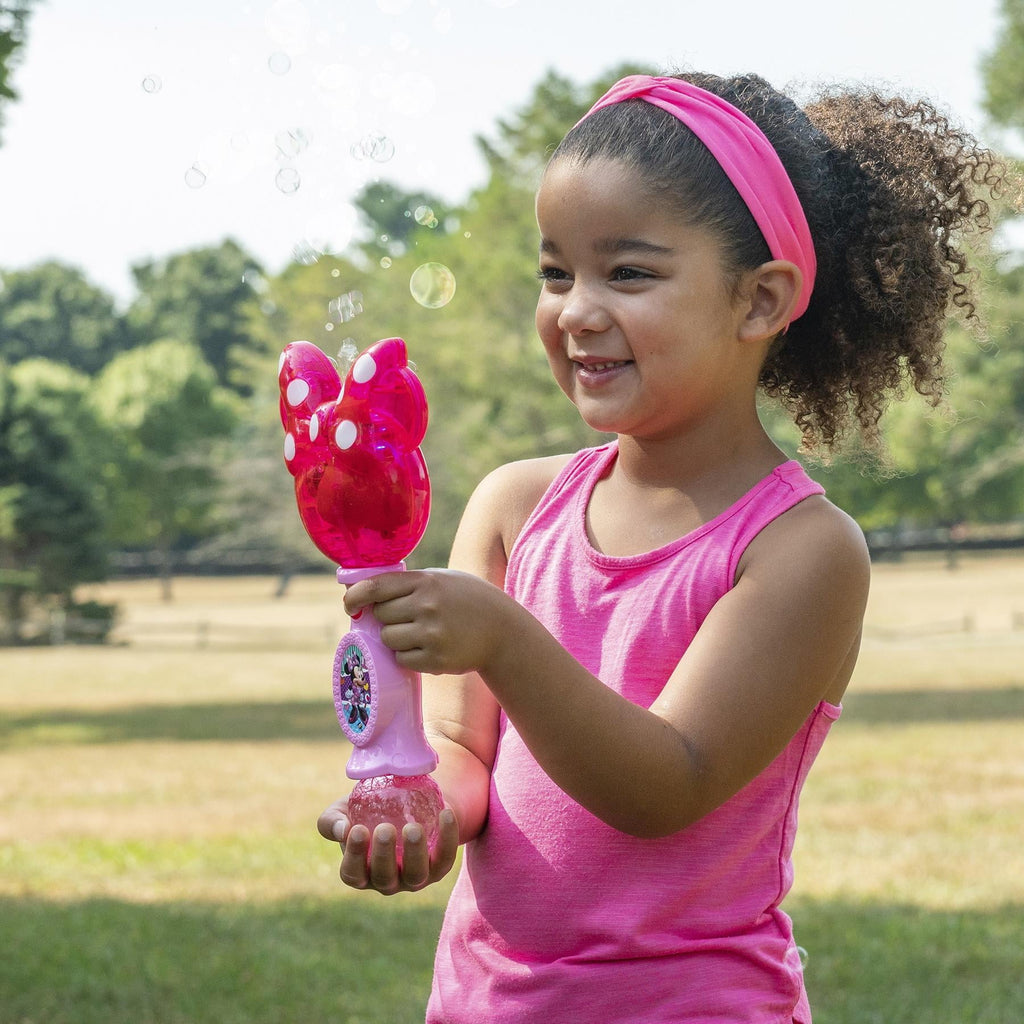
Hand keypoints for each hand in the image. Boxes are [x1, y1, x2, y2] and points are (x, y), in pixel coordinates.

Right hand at [316, 795, 459, 895]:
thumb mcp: (344, 811)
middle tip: (385, 829)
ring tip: (413, 828)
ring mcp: (415, 878)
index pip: (353, 874)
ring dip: (415, 853)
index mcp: (361, 871)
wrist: (406, 801)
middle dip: (384, 856)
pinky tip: (445, 813)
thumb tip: (342, 828)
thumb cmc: (369, 810)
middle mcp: (387, 881)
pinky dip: (448, 838)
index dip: (354, 856)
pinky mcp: (439, 867)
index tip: (357, 829)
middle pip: (385, 879)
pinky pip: (445, 858)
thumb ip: (332, 820)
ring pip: (416, 875)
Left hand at [343, 569, 514, 675]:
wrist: (502, 630)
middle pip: (381, 615)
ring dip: (396, 638)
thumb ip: (409, 584)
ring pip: (389, 639)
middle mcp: (427, 606)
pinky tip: (427, 647)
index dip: (355, 597)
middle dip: (387, 618)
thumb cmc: (467, 600)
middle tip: (406, 618)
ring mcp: (431, 634)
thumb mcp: (442, 580)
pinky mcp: (435, 659)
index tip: (350, 605)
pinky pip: (403, 659)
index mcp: (425, 581)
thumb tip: (364, 594)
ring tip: (418, 633)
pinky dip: (409, 655)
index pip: (375, 587)